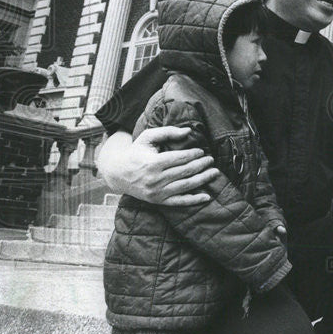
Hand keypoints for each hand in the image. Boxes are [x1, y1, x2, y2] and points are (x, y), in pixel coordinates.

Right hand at [98, 127, 220, 205]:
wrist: (118, 174)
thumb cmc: (136, 152)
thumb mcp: (147, 138)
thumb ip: (168, 132)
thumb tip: (188, 131)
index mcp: (153, 163)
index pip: (179, 158)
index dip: (193, 154)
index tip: (202, 151)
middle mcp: (155, 179)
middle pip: (185, 171)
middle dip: (201, 165)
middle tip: (211, 160)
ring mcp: (157, 192)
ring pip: (186, 186)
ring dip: (203, 179)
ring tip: (214, 172)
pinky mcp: (158, 201)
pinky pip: (179, 202)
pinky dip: (194, 200)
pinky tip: (206, 196)